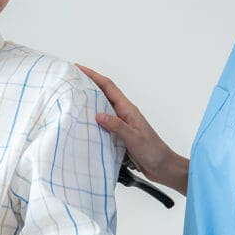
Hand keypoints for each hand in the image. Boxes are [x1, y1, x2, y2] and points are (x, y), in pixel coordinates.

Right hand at [76, 65, 186, 192]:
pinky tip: (84, 123)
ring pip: (102, 108)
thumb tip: (99, 115)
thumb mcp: (134, 138)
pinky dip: (93, 119)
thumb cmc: (153, 151)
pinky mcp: (119, 134)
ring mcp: (121, 123)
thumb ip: (117, 126)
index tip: (80, 68)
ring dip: (89, 102)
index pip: (108, 87)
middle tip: (72, 80)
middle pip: (103, 94)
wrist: (162, 166)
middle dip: (88, 85)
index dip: (94, 76)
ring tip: (73, 99)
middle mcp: (124, 114)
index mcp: (128, 109)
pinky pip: (103, 123)